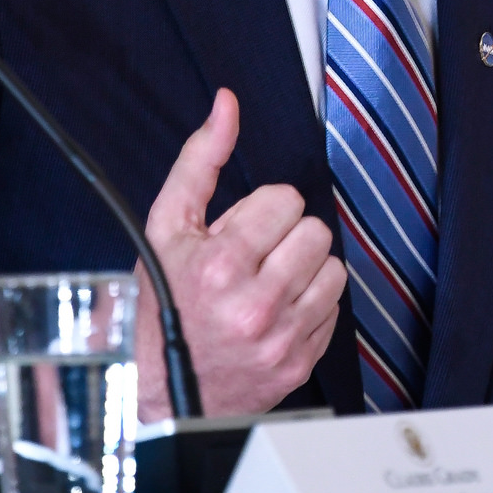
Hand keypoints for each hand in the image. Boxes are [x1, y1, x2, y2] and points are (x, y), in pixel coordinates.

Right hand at [133, 89, 346, 421]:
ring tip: (269, 282)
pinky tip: (277, 311)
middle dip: (286, 237)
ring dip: (305, 269)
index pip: (286, 201)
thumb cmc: (161, 301)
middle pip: (314, 231)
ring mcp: (281, 339)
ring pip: (333, 268)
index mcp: (220, 265)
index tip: (242, 232)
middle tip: (256, 257)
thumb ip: (200, 160)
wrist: (158, 390)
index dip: (263, 211)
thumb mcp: (167, 227)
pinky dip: (311, 305)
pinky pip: (334, 309)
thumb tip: (227, 103)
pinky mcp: (299, 364)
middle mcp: (254, 304)